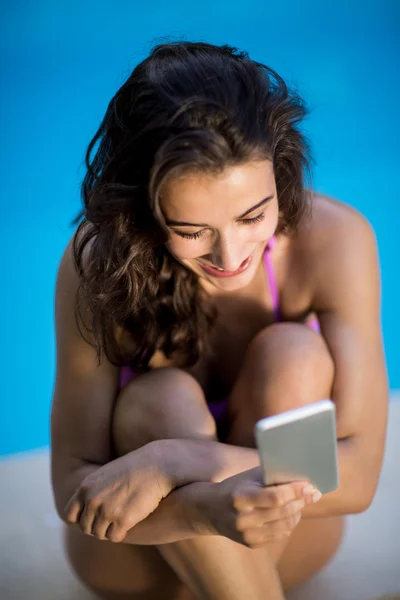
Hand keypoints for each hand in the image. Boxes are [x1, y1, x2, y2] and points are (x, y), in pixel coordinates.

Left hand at [64, 442, 173, 542]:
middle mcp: (93, 500)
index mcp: (85, 487)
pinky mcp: (122, 520)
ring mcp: (106, 511)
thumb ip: (93, 491)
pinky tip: (129, 522)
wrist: (157, 466)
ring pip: (100, 534)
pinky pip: (114, 537)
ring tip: (122, 518)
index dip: (81, 519)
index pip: (70, 514)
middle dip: (97, 527)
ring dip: (109, 530)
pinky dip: (120, 533)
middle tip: (112, 520)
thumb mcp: (106, 475)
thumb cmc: (134, 469)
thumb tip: (87, 508)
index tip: (92, 518)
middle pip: (86, 528)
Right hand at [204, 467, 320, 547]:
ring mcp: (247, 534)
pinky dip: (289, 523)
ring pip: (284, 525)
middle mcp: (243, 518)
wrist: (210, 510)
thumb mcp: (247, 477)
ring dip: (298, 513)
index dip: (295, 491)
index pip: (275, 497)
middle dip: (301, 501)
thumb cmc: (234, 487)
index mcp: (241, 497)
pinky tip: (291, 513)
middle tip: (313, 493)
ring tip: (302, 502)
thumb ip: (270, 476)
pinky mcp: (251, 543)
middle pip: (282, 512)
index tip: (309, 485)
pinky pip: (279, 535)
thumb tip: (298, 475)